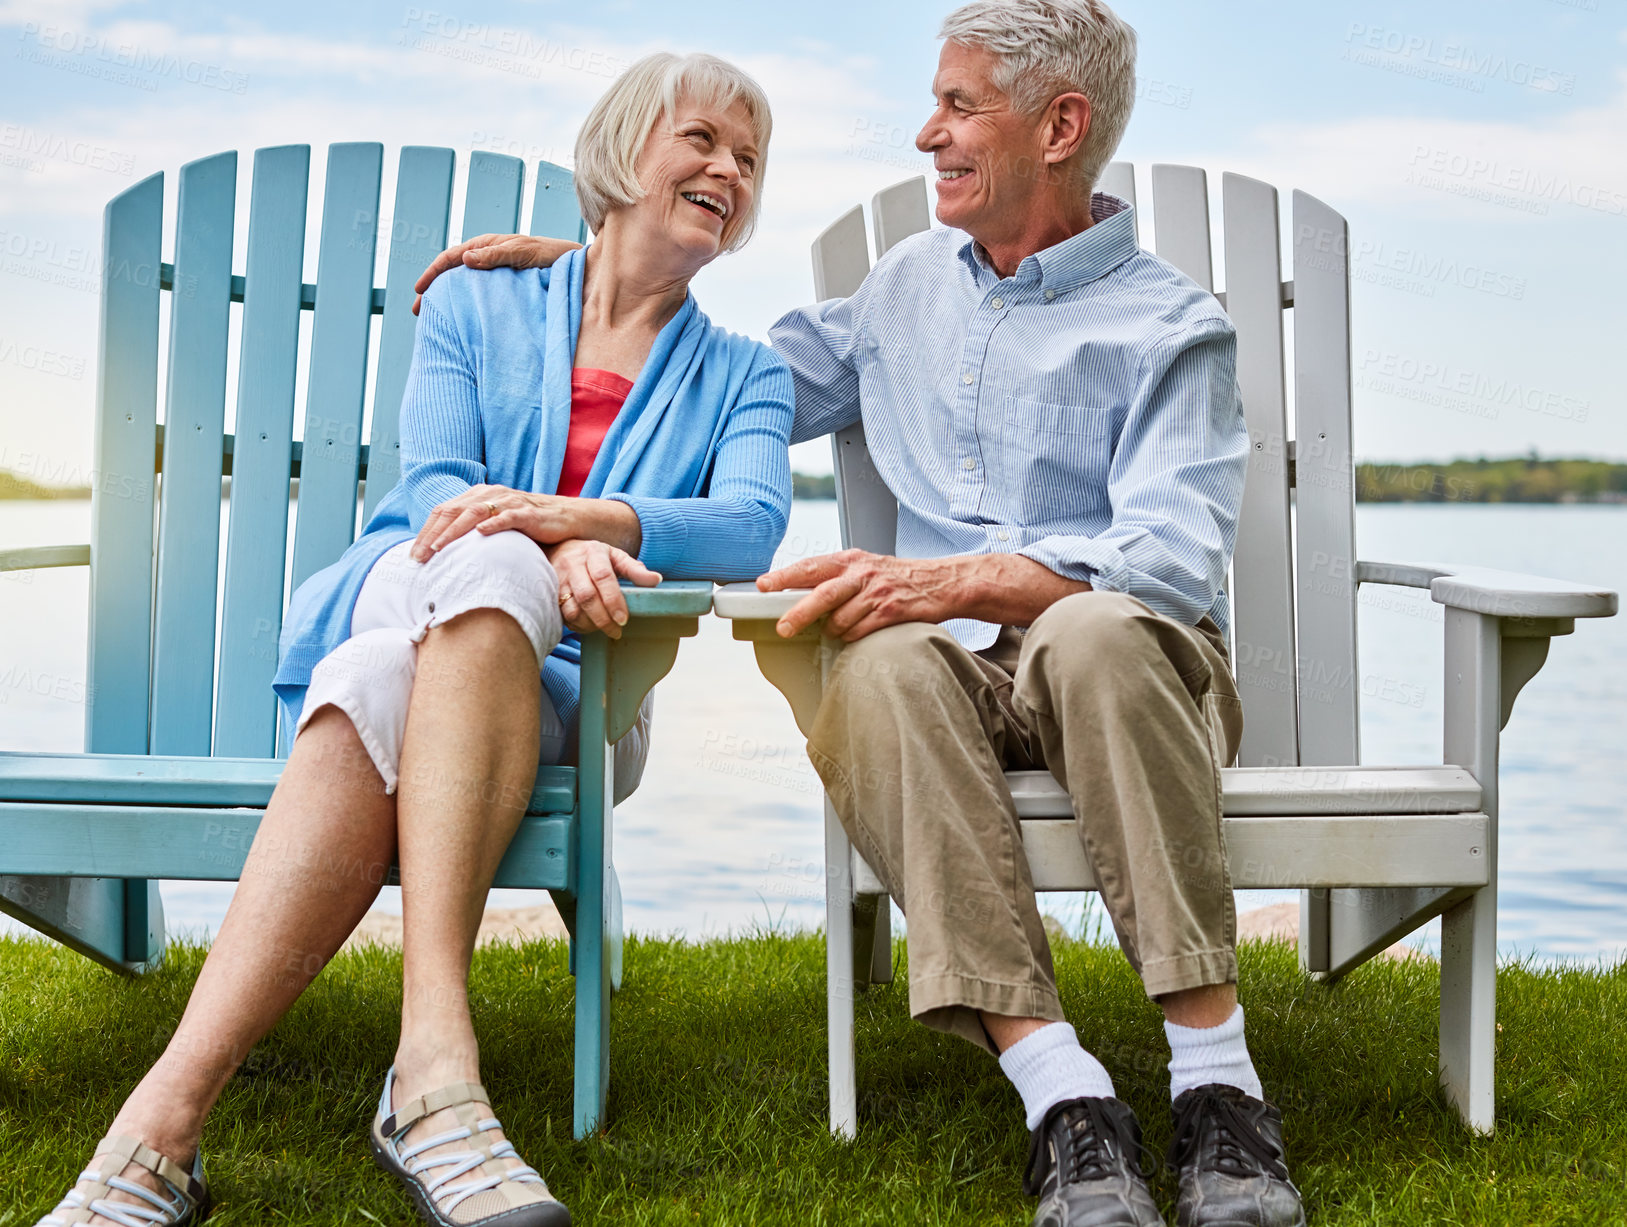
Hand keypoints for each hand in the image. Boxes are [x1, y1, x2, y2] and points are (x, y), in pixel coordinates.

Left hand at [411, 486, 579, 561]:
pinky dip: (493, 524)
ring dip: (454, 531)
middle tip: (419, 557)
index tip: (414, 555)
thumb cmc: (528, 526)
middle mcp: (490, 494)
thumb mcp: (496, 525)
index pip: (444, 511)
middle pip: (454, 511)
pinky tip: (480, 533)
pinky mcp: (527, 513)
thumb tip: (445, 555)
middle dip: (433, 535)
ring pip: (474, 513)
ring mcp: (508, 502)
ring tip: (440, 548)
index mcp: (478, 496)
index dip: (427, 531)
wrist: (565, 518)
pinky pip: (507, 517)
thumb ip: (473, 532)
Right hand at [412, 234, 582, 314]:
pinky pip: (481, 296)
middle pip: (454, 273)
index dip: (434, 273)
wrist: (579, 268)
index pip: (453, 257)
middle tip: (418, 311)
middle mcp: (490, 258)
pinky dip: (467, 305)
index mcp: (490, 246)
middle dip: (434, 290)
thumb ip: (498, 255)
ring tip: (436, 319)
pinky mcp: (508, 288)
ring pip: (465, 285)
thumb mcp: (526, 253)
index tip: (420, 291)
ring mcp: (498, 274)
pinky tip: (463, 319)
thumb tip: (464, 260)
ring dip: (449, 299)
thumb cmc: (555, 257)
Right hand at [548, 539, 661, 638]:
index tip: (623, 619)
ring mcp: (558, 579)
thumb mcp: (615, 556)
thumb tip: (656, 579)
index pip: (603, 576)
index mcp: (594, 552)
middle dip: (603, 618)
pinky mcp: (548, 592)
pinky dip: (576, 625)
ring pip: (572, 608)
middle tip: (616, 630)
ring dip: (589, 624)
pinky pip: (561, 614)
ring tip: (603, 629)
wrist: (557, 548)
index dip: (613, 600)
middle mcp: (573, 564)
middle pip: (587, 596)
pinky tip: (588, 627)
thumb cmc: (593, 556)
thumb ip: (634, 569)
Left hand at [756, 550, 962, 640]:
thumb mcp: (865, 567)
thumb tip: (797, 594)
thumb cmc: (897, 578)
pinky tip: (857, 633)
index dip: (784, 576)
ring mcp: (877, 593)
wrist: (942, 582)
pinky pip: (860, 632)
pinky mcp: (891, 612)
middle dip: (798, 613)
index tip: (763, 585)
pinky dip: (852, 637)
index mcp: (850, 559)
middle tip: (783, 628)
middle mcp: (862, 573)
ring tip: (839, 630)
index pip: (810, 567)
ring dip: (834, 631)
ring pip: (840, 620)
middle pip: (822, 594)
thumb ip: (836, 577)